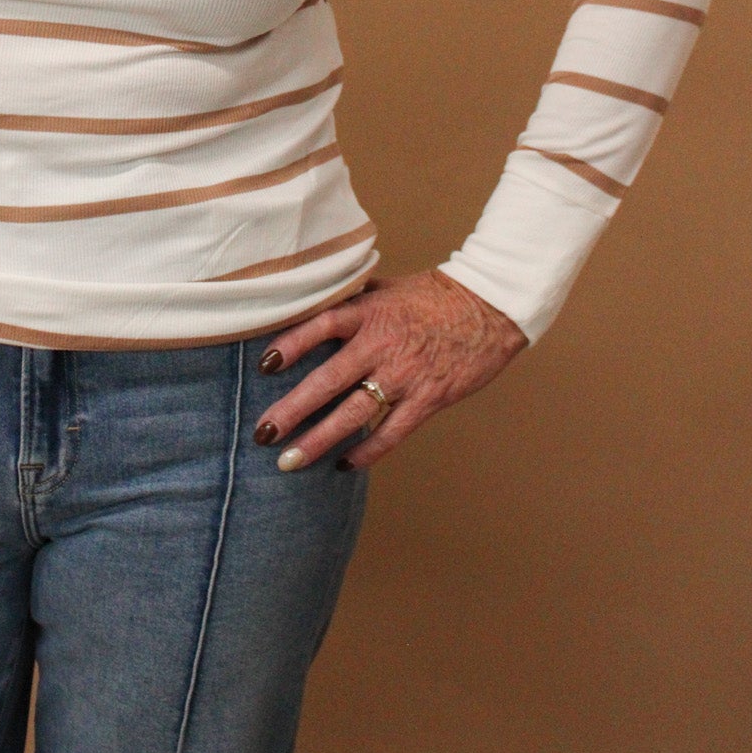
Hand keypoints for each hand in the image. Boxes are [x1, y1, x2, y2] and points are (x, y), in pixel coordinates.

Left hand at [253, 268, 526, 471]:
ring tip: (290, 461)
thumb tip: (310, 303)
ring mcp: (405, 375)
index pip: (321, 325)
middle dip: (293, 410)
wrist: (488, 307)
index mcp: (369, 312)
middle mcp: (382, 345)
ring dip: (320, 440)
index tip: (263, 365)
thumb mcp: (385, 287)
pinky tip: (343, 465)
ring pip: (355, 414)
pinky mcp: (428, 399)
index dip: (291, 344)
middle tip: (263, 433)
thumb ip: (350, 300)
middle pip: (329, 380)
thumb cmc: (432, 295)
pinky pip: (392, 432)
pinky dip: (367, 451)